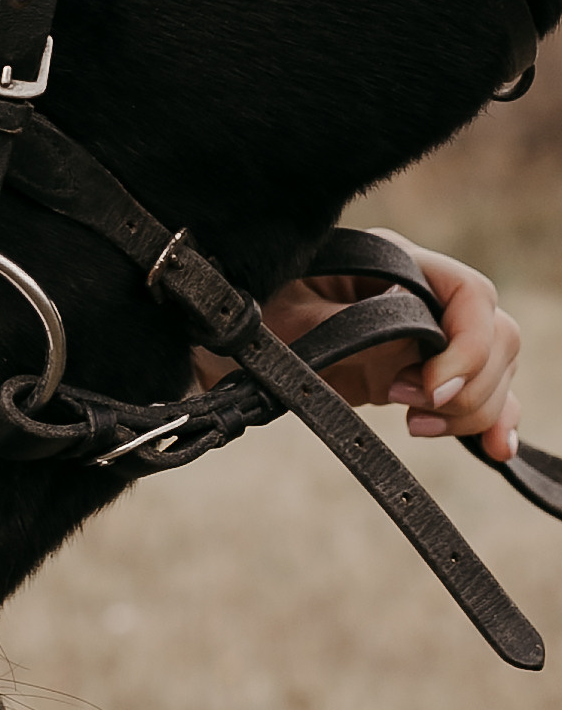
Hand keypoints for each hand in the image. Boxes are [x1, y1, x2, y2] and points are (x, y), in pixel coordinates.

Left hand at [198, 235, 520, 461]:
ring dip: (476, 406)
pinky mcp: (421, 370)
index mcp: (389, 262)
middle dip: (469, 382)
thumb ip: (358, 337)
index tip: (421, 392)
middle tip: (413, 412)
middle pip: (494, 333)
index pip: (469, 294)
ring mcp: (424, 332)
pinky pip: (481, 391)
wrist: (215, 349)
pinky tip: (494, 447)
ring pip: (495, 366)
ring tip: (418, 426)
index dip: (465, 347)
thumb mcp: (293, 327)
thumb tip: (417, 362)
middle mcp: (417, 291)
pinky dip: (493, 418)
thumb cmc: (246, 324)